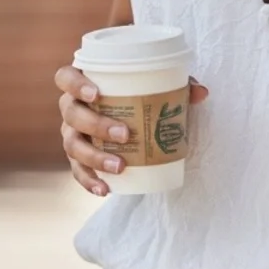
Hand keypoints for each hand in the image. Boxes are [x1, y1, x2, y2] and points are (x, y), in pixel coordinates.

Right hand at [55, 65, 208, 196]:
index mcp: (83, 83)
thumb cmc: (139, 94)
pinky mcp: (78, 157)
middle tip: (125, 134)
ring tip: (121, 166)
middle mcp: (71, 108)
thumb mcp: (157, 87)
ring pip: (73, 146)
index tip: (96, 94)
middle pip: (72, 114)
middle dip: (96, 125)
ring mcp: (71, 133)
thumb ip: (178, 86)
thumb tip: (202, 93)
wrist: (129, 114)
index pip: (65, 78)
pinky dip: (89, 181)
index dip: (75, 85)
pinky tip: (105, 190)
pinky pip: (77, 171)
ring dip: (95, 157)